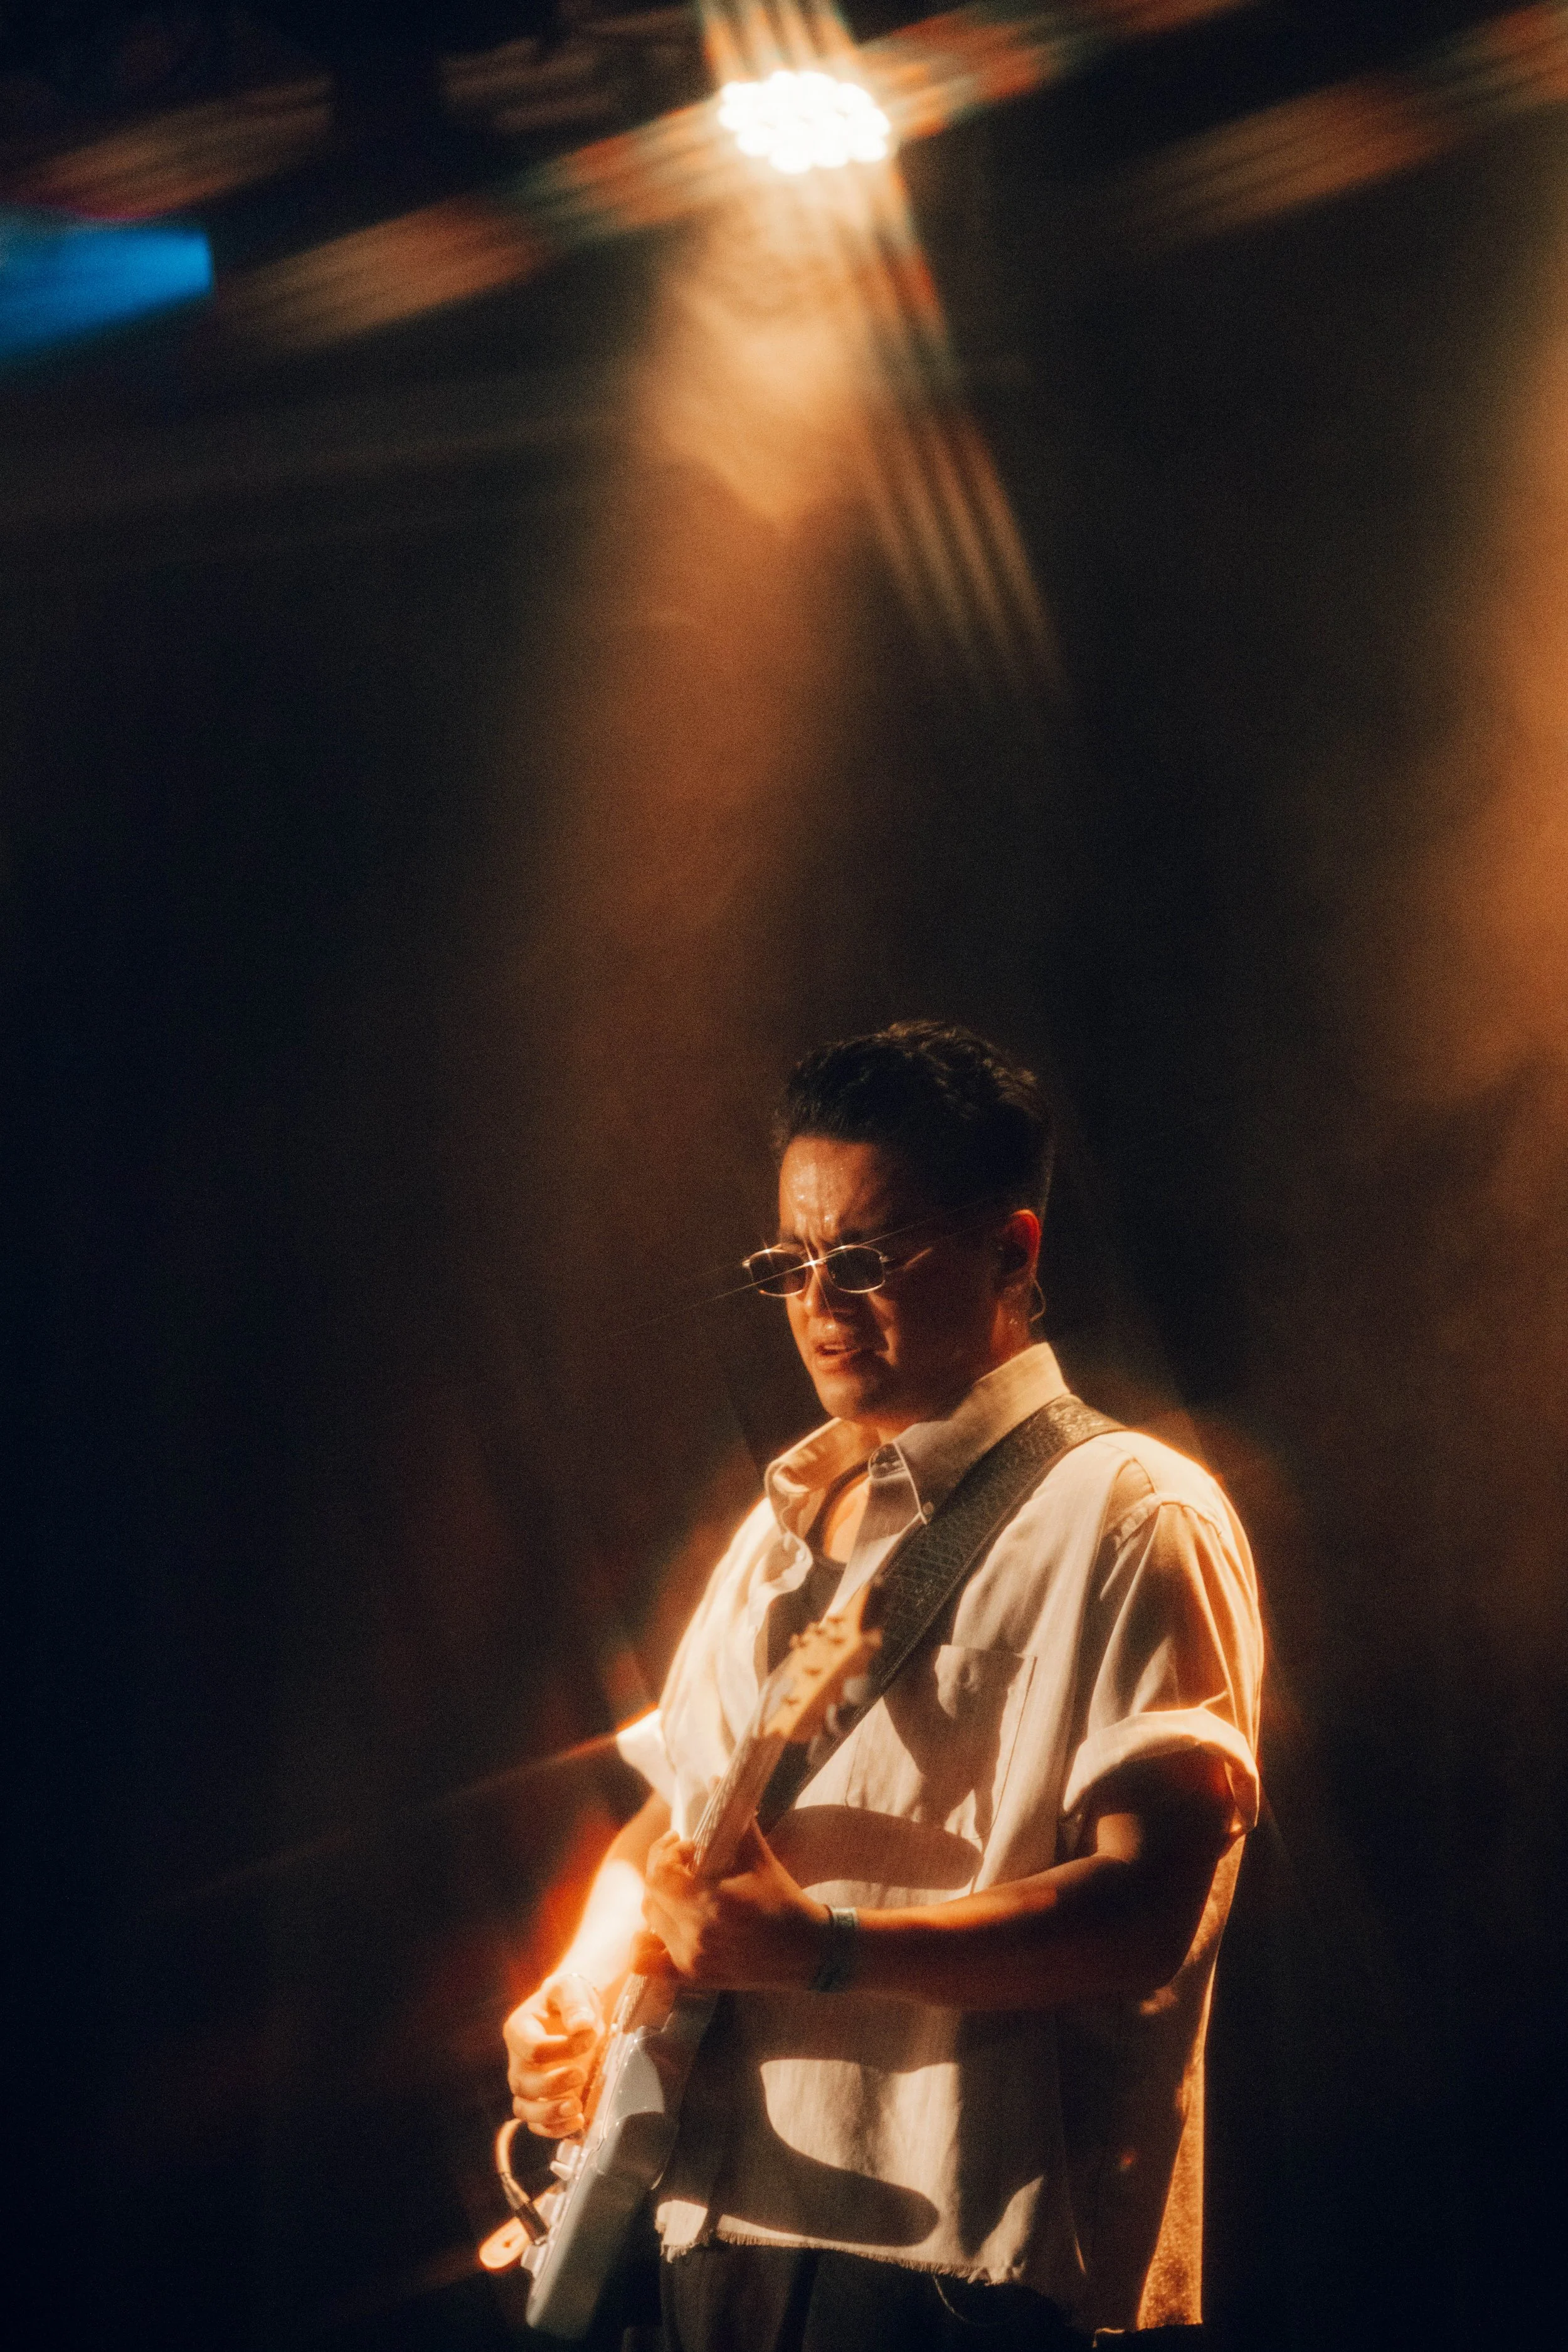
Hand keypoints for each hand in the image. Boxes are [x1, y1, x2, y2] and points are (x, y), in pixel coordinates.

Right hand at [502, 1971, 604, 2136]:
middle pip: (522, 2083)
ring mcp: (529, 2082)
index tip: (589, 2038)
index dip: (560, 2049)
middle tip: (580, 2075)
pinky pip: (538, 2124)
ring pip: (524, 2109)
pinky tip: (577, 2121)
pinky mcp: (542, 2100)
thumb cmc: (569, 1999)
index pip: (531, 2048)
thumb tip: (581, 2025)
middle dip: (551, 2085)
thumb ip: (574, 2003)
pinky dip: (555, 2129)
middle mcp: (518, 2060)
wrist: (577, 2013)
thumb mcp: (571, 1990)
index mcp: (519, 2030)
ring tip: (576, 2108)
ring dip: (549, 2114)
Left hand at [639, 1822, 828, 1991]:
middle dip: (662, 1872)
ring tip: (681, 1891)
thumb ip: (735, 1821)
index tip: (686, 1846)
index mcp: (710, 1901)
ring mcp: (693, 1960)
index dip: (665, 1853)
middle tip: (682, 1862)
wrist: (807, 1951)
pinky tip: (663, 1930)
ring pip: (650, 1923)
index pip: (660, 1873)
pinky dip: (647, 1946)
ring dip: (660, 1901)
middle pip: (651, 1896)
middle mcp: (696, 1934)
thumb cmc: (784, 1900)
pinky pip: (648, 1964)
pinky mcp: (694, 1977)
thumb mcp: (760, 1858)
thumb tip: (716, 1780)